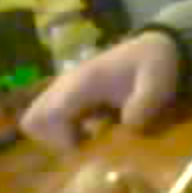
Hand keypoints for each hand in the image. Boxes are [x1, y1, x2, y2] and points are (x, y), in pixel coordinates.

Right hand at [20, 32, 181, 150]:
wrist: (157, 47)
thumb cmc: (155, 66)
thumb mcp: (157, 85)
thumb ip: (143, 105)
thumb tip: (127, 127)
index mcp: (83, 82)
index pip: (48, 115)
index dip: (61, 139)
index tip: (87, 145)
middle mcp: (66, 84)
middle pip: (33, 120)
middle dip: (55, 140)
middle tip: (85, 144)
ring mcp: (66, 88)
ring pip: (37, 119)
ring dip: (59, 136)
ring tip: (89, 137)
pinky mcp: (71, 93)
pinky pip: (51, 116)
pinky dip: (65, 130)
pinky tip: (92, 129)